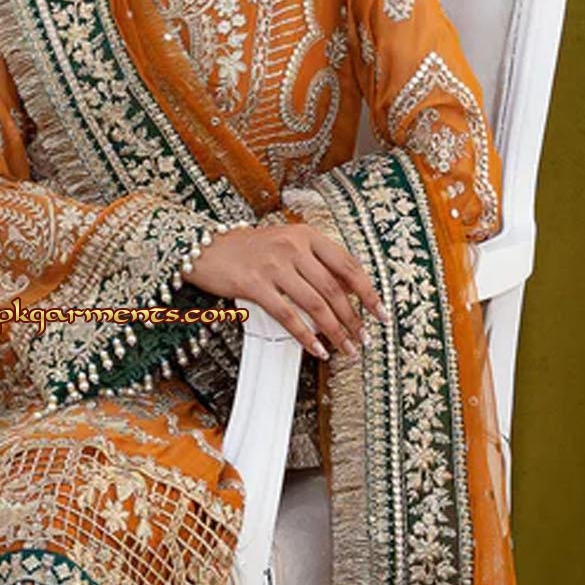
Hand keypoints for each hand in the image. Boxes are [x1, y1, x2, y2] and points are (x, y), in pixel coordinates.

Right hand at [181, 220, 389, 358]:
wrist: (204, 247)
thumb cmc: (245, 249)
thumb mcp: (284, 243)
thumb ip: (313, 262)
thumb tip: (345, 292)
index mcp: (306, 235)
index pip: (348, 265)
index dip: (368, 291)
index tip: (380, 312)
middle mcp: (293, 247)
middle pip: (334, 289)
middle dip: (353, 318)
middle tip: (362, 338)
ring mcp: (274, 265)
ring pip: (316, 304)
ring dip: (335, 331)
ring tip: (345, 348)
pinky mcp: (254, 284)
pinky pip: (287, 316)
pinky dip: (305, 336)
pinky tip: (314, 349)